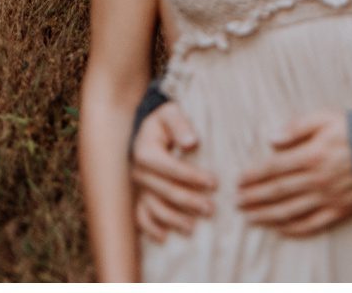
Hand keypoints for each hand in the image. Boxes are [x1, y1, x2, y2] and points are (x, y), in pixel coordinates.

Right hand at [131, 101, 216, 241]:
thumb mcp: (171, 112)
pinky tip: (164, 237)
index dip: (192, 176)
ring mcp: (137, 186)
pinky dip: (150, 228)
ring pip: (153, 207)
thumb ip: (181, 125)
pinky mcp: (138, 195)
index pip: (171, 168)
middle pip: (165, 191)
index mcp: (145, 151)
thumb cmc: (164, 120)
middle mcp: (138, 172)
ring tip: (193, 227)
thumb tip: (191, 142)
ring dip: (173, 219)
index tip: (214, 183)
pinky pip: (139, 216)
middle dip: (189, 201)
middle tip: (211, 209)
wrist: (147, 128)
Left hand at [235, 110, 351, 236]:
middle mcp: (317, 179)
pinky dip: (295, 228)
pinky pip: (313, 223)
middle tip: (237, 202)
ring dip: (267, 215)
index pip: (274, 168)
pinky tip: (280, 229)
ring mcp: (328, 197)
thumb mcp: (325, 117)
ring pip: (291, 210)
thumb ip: (296, 127)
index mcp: (311, 155)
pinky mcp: (340, 210)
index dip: (253, 175)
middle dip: (254, 197)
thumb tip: (271, 139)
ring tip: (250, 218)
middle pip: (278, 191)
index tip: (238, 181)